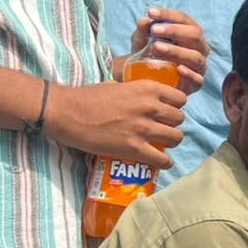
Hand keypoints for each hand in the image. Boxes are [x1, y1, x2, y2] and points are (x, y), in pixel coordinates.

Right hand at [45, 79, 185, 168]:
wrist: (67, 113)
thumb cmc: (88, 97)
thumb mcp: (120, 84)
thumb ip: (137, 92)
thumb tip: (146, 98)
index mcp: (148, 88)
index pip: (180, 98)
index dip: (176, 106)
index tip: (168, 111)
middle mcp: (150, 107)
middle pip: (180, 119)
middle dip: (172, 124)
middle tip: (162, 128)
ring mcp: (143, 128)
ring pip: (176, 137)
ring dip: (171, 142)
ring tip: (162, 144)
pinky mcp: (134, 148)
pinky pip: (162, 159)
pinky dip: (165, 162)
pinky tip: (162, 162)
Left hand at [129, 8, 209, 94]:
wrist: (148, 79)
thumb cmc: (149, 55)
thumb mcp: (142, 41)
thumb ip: (143, 31)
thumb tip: (144, 21)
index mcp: (189, 33)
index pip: (184, 19)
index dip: (169, 14)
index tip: (151, 12)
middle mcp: (199, 47)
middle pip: (196, 34)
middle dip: (175, 30)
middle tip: (154, 30)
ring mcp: (200, 66)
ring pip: (195, 56)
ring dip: (177, 51)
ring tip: (157, 47)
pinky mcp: (197, 83)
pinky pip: (197, 79)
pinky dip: (189, 74)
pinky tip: (178, 69)